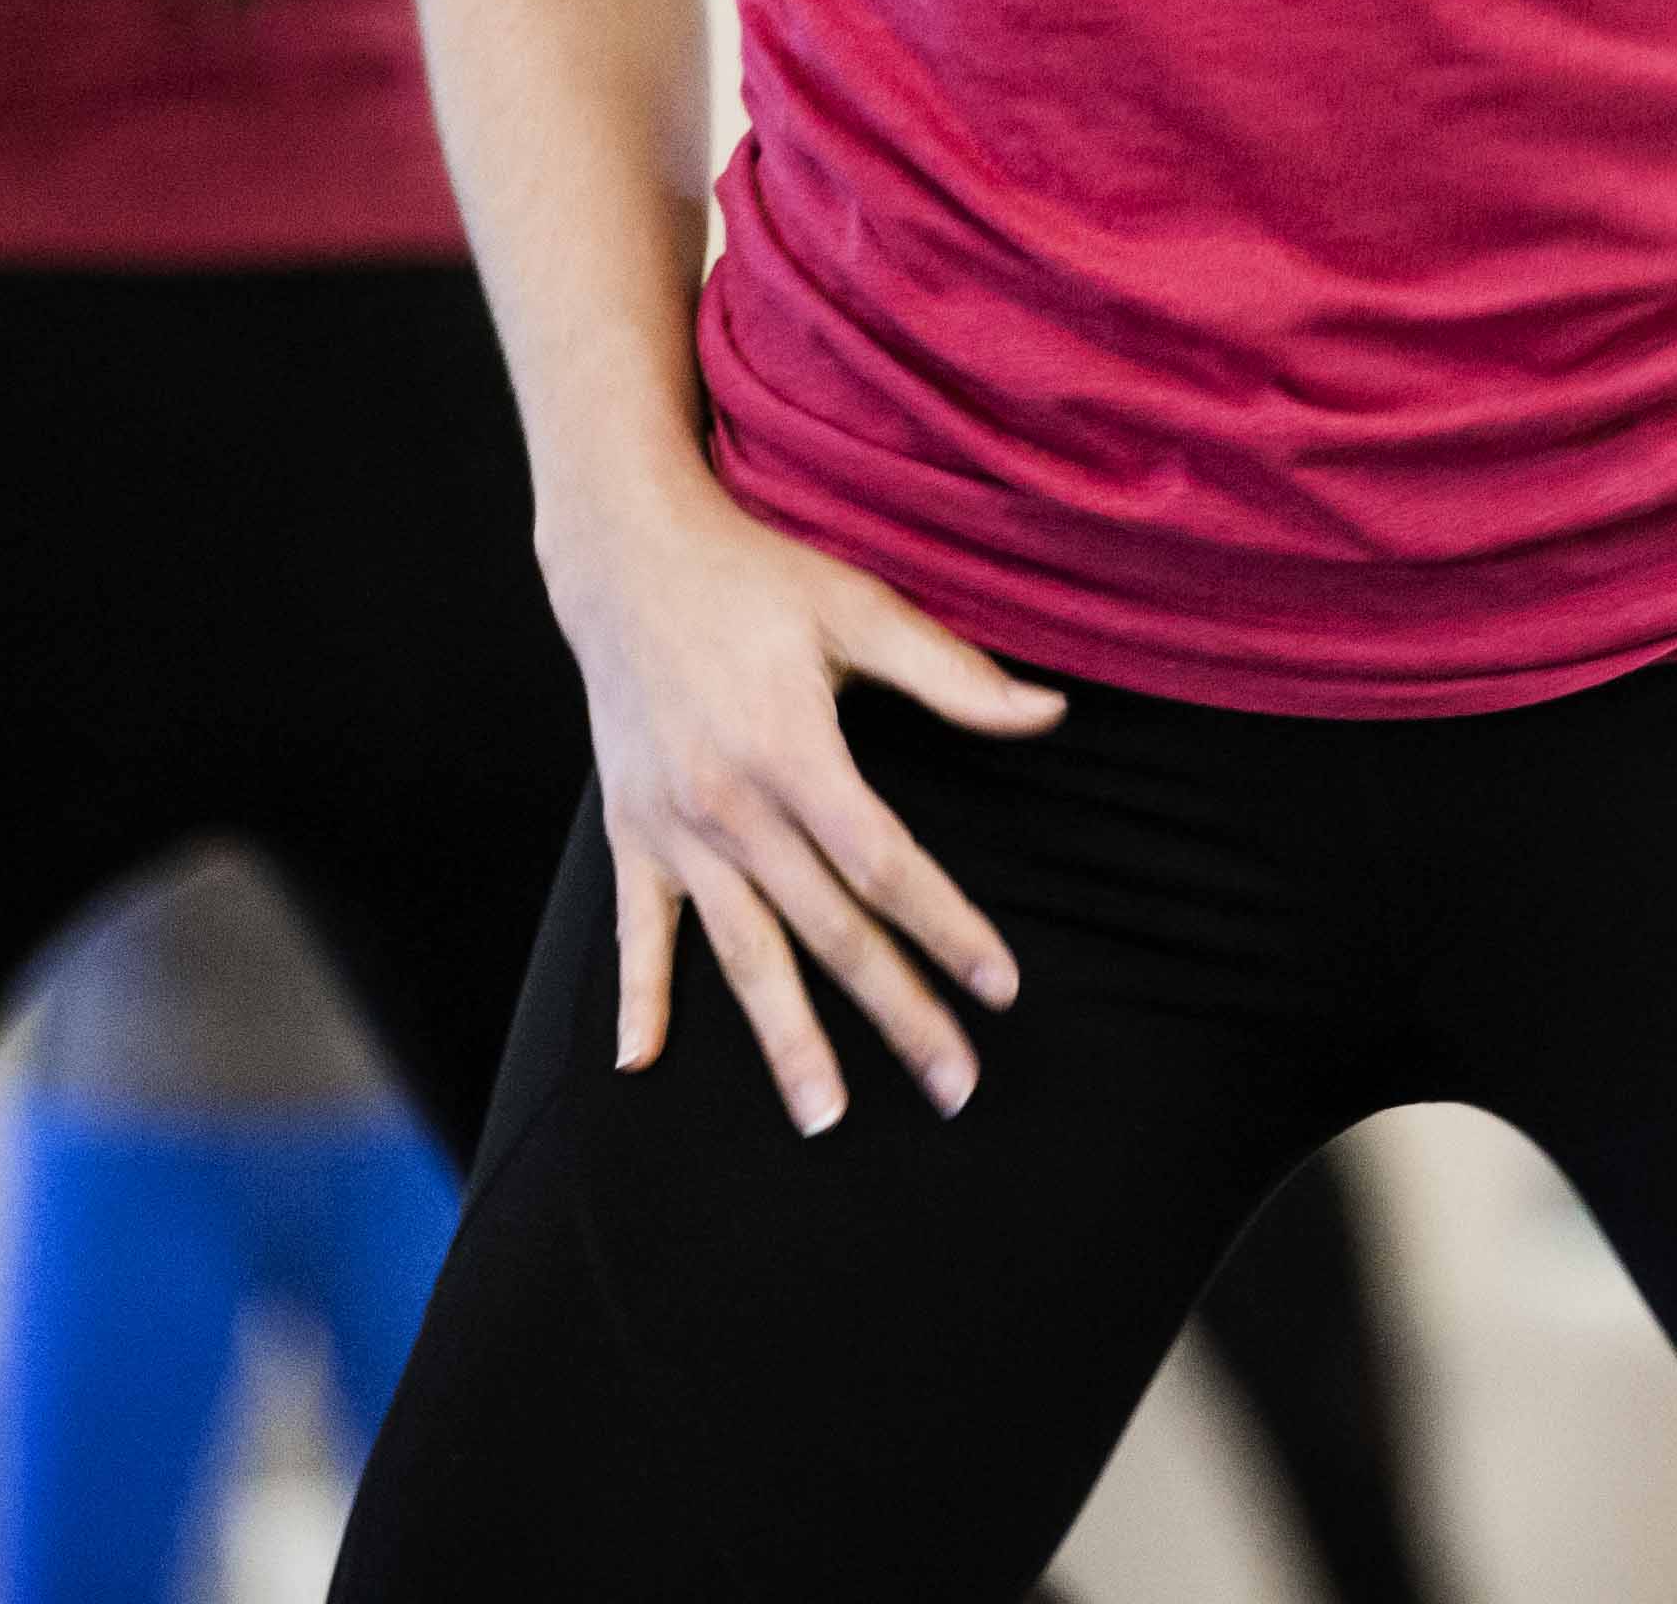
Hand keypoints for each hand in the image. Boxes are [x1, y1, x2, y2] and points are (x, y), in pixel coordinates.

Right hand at [544, 477, 1061, 1133]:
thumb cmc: (756, 579)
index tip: (1001, 987)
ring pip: (742, 955)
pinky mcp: (628, 833)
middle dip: (897, 1014)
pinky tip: (639, 1065)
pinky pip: (636, 930)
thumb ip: (953, 675)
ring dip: (786, 1041)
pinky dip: (637, 997)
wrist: (625, 558)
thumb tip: (1051, 713)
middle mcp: (729, 806)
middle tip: (956, 1088)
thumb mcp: (860, 607)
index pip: (885, 866)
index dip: (948, 929)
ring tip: (827, 1118)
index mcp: (793, 751)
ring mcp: (672, 829)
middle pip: (829, 932)